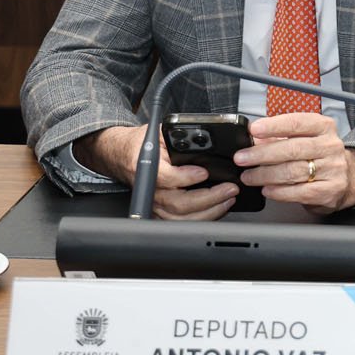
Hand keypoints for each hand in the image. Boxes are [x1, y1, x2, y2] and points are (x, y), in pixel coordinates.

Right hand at [75, 126, 236, 220]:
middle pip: (179, 204)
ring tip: (228, 199)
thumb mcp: (158, 132)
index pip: (166, 177)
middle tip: (230, 189)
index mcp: (147, 166)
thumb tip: (201, 138)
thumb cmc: (142, 144)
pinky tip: (217, 208)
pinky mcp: (159, 212)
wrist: (124, 156)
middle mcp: (150, 189)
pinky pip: (182, 222)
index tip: (204, 173)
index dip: (185, 177)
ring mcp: (154, 204)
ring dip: (210, 211)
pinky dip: (202, 218)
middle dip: (210, 198)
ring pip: (182, 218)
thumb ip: (177, 136)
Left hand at [236, 113, 354, 214]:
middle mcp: (331, 146)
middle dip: (262, 154)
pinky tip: (267, 189)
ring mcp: (333, 169)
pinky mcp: (331, 190)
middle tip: (242, 158)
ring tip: (250, 176)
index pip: (297, 123)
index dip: (274, 125)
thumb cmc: (320, 156)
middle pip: (293, 149)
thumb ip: (280, 138)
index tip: (254, 129)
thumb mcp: (304, 139)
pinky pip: (300, 192)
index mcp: (324, 128)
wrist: (349, 177)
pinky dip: (279, 192)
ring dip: (266, 175)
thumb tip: (253, 140)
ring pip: (293, 171)